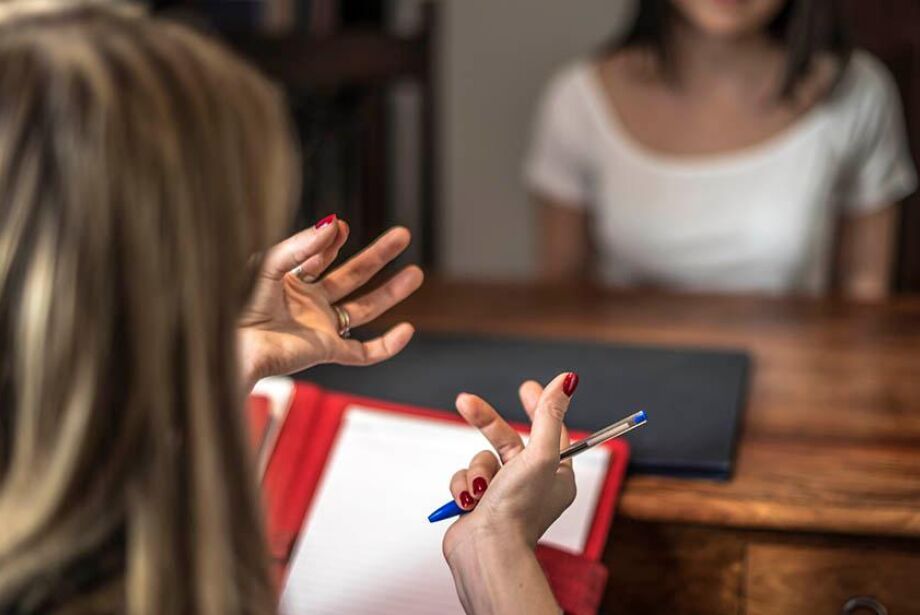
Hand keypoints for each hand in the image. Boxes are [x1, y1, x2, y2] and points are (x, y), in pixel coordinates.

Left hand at [237, 216, 423, 388]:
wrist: (230, 346)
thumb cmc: (234, 306)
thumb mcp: (268, 264)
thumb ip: (302, 245)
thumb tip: (333, 222)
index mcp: (288, 282)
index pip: (319, 257)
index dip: (332, 241)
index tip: (341, 226)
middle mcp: (307, 304)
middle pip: (352, 277)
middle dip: (378, 256)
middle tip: (402, 235)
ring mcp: (319, 328)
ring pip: (364, 309)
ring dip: (390, 292)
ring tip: (415, 273)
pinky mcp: (326, 351)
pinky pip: (364, 352)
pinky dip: (387, 345)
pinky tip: (406, 330)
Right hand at [442, 373, 577, 560]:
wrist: (485, 552)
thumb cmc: (519, 510)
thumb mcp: (540, 455)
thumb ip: (549, 415)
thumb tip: (568, 380)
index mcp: (556, 476)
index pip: (551, 431)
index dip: (540, 407)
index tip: (527, 387)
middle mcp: (532, 484)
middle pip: (506, 440)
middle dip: (485, 423)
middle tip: (465, 402)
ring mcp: (504, 495)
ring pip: (481, 459)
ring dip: (476, 471)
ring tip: (479, 490)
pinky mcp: (479, 504)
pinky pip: (465, 479)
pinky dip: (463, 487)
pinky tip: (468, 502)